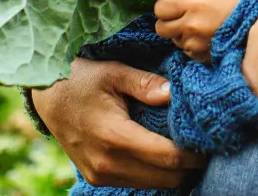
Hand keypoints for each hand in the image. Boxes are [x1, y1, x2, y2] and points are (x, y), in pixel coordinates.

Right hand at [30, 59, 203, 188]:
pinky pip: (136, 183)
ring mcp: (101, 174)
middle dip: (190, 166)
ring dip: (174, 173)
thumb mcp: (112, 72)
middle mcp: (108, 163)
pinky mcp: (97, 177)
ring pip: (153, 185)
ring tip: (190, 151)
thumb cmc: (80, 79)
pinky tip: (165, 156)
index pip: (168, 157)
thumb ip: (145, 84)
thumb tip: (174, 94)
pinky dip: (155, 174)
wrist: (45, 96)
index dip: (195, 154)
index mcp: (115, 137)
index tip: (212, 142)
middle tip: (207, 146)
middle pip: (166, 177)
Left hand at [155, 0, 245, 62]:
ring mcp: (195, 42)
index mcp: (192, 2)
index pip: (159, 7)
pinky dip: (191, 45)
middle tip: (183, 16)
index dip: (165, 5)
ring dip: (181, 33)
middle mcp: (190, 24)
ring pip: (173, 40)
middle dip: (169, 21)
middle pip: (161, 27)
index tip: (174, 4)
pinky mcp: (200, 56)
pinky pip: (186, 51)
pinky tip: (205, 36)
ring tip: (199, 26)